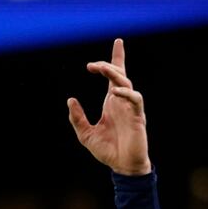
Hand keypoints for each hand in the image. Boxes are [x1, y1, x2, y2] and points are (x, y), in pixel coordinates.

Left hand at [67, 38, 151, 176]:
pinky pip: (135, 99)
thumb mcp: (86, 135)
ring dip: (114, 74)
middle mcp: (122, 101)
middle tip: (92, 65)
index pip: (116, 75)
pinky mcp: (137, 117)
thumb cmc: (108, 151)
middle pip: (119, 74)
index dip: (118, 58)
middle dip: (108, 65)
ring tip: (101, 69)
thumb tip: (70, 100)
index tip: (118, 41)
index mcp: (112, 102)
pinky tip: (114, 92)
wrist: (123, 167)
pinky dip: (126, 93)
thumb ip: (77, 118)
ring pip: (126, 83)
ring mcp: (130, 108)